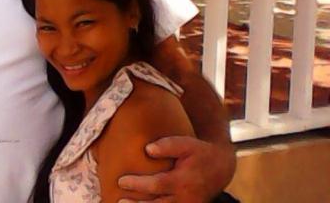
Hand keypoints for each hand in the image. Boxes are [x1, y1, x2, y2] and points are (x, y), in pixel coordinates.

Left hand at [117, 136, 235, 202]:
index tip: (121, 180)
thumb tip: (148, 149)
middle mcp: (185, 198)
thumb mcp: (186, 143)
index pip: (157, 185)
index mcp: (183, 180)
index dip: (138, 184)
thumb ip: (167, 145)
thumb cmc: (198, 152)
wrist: (220, 167)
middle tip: (120, 200)